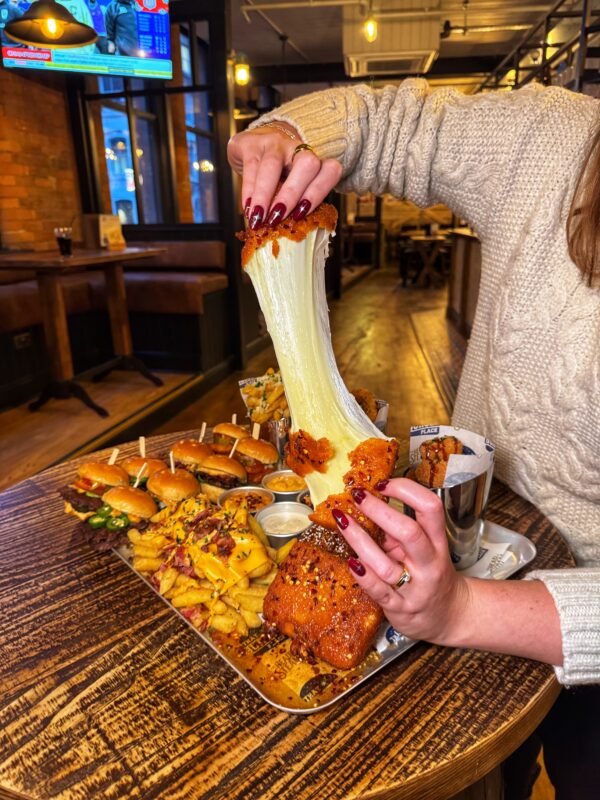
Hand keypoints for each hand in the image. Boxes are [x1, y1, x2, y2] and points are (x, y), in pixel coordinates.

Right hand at [227, 123, 341, 228]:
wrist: (256, 140)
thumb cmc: (279, 173)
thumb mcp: (292, 186)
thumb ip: (295, 204)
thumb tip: (289, 232)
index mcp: (315, 161)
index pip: (330, 170)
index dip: (318, 193)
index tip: (300, 215)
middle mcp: (299, 148)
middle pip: (307, 164)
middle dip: (291, 195)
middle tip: (277, 219)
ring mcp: (275, 142)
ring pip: (272, 165)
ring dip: (264, 196)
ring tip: (258, 219)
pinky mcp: (251, 142)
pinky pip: (251, 167)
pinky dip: (249, 191)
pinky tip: (248, 208)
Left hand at [333, 479, 471, 643]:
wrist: (447, 615)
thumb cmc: (429, 574)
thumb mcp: (422, 549)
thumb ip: (398, 530)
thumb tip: (367, 501)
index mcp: (438, 542)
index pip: (431, 508)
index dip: (406, 490)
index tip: (383, 484)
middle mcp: (429, 564)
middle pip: (409, 533)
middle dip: (379, 511)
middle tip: (358, 496)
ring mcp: (414, 588)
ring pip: (386, 564)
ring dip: (360, 540)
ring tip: (342, 520)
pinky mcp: (399, 608)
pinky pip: (378, 591)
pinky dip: (363, 575)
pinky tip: (350, 561)